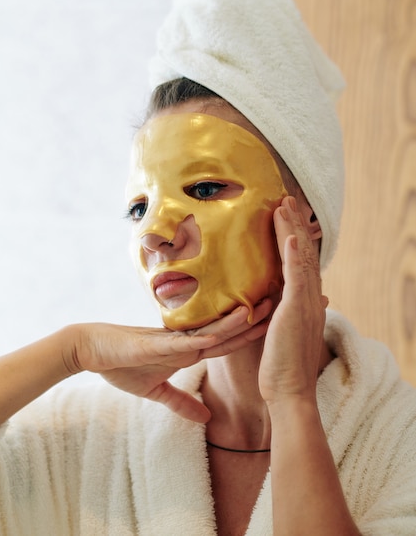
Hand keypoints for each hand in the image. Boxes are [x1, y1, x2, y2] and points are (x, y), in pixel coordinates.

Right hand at [64, 299, 270, 422]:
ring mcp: (172, 341)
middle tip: (280, 305)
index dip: (250, 336)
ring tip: (259, 309)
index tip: (274, 327)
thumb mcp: (155, 391)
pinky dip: (204, 338)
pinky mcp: (156, 344)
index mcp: (188, 351)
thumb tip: (205, 417)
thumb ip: (180, 401)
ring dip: (235, 322)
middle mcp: (186, 342)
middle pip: (227, 332)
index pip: (227, 343)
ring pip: (211, 331)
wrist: (92, 351)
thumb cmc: (121, 365)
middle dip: (253, 323)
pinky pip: (185, 342)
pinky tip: (222, 331)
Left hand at [259, 196, 327, 406]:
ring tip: (284, 205)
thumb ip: (285, 311)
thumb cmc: (282, 367)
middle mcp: (310, 299)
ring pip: (299, 259)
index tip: (287, 216)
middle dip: (295, 225)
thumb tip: (289, 299)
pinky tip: (290, 236)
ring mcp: (305, 304)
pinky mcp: (296, 311)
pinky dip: (294, 255)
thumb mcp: (284, 332)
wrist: (290, 392)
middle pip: (303, 254)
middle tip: (287, 200)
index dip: (296, 237)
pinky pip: (296, 278)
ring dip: (292, 230)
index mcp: (306, 303)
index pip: (301, 262)